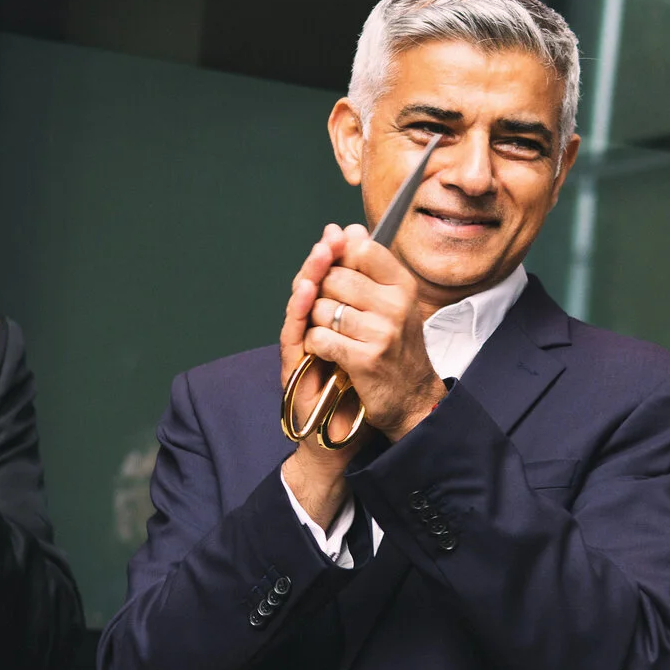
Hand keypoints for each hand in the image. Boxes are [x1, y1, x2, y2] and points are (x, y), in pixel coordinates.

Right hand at [280, 226, 354, 528]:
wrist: (351, 435)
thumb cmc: (366, 388)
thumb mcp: (376, 343)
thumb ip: (372, 308)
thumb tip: (377, 271)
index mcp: (328, 322)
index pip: (324, 278)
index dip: (330, 255)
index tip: (340, 233)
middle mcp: (310, 331)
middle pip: (311, 284)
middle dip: (322, 260)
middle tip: (329, 238)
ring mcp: (300, 348)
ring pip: (298, 304)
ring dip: (309, 276)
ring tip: (320, 253)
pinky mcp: (294, 368)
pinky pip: (292, 334)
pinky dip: (298, 310)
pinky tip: (306, 292)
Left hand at [305, 224, 443, 440]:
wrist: (412, 398)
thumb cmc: (398, 348)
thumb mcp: (392, 301)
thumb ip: (368, 266)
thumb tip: (346, 228)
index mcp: (403, 285)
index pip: (362, 248)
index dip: (340, 257)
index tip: (338, 272)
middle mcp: (395, 305)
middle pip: (334, 277)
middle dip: (322, 293)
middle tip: (332, 311)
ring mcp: (380, 332)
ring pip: (321, 307)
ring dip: (316, 322)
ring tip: (332, 332)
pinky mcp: (364, 359)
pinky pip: (318, 337)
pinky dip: (314, 345)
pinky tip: (327, 351)